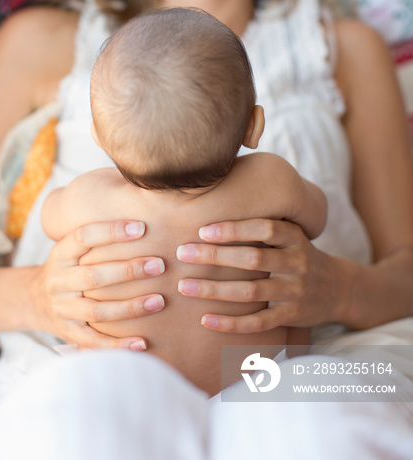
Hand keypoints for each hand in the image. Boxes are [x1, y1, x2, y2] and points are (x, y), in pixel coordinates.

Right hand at [32, 220, 164, 348]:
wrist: (32, 300)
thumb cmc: (68, 267)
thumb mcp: (72, 247)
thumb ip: (98, 236)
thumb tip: (140, 217)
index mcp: (61, 254)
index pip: (84, 237)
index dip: (111, 231)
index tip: (141, 228)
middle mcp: (58, 280)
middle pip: (94, 276)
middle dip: (129, 270)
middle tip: (159, 265)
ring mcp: (62, 308)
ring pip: (97, 310)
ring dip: (130, 307)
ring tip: (159, 301)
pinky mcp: (68, 332)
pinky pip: (93, 342)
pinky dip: (117, 345)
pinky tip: (142, 343)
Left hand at [177, 218, 340, 332]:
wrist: (339, 288)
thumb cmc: (299, 254)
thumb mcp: (291, 233)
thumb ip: (262, 222)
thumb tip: (217, 199)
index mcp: (295, 238)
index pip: (265, 228)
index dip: (234, 228)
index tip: (203, 230)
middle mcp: (297, 263)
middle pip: (253, 259)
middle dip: (215, 256)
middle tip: (182, 253)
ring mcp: (295, 292)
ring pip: (251, 292)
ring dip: (214, 290)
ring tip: (184, 286)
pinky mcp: (291, 317)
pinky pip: (258, 323)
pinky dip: (231, 323)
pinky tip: (205, 319)